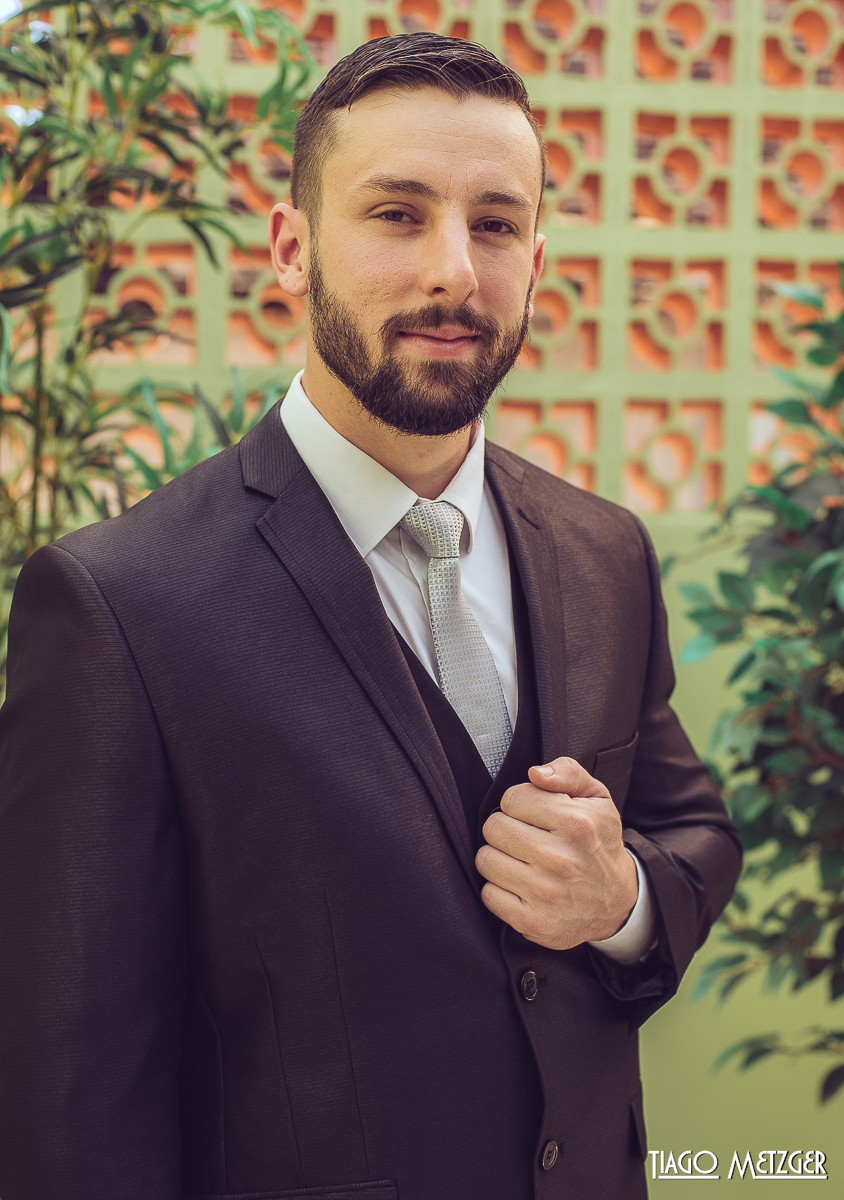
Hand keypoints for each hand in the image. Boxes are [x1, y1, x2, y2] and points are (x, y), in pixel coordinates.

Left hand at [475, 756, 638, 950]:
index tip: (533, 815)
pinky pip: (489, 895)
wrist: (617, 902)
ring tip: (521, 860)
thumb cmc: (598, 842)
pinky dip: (499, 889)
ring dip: (499, 858)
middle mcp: (561, 859)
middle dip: (506, 828)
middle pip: (494, 828)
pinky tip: (519, 885)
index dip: (519, 803)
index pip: (512, 798)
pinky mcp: (534, 923)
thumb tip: (535, 773)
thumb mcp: (596, 799)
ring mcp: (546, 894)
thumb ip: (567, 772)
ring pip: (486, 860)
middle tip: (525, 837)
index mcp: (577, 824)